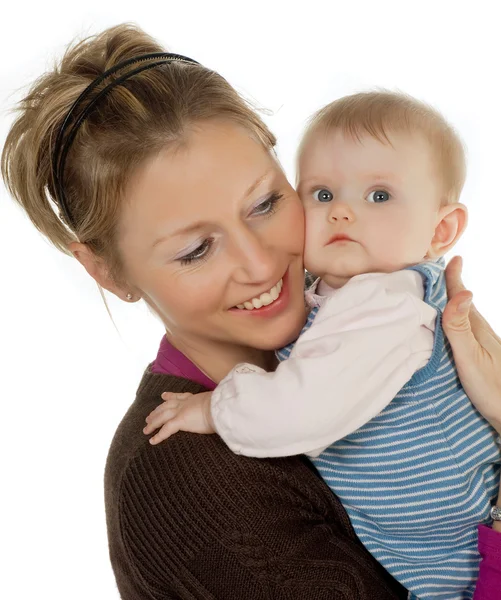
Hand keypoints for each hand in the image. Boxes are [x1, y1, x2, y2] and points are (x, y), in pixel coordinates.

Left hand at [143, 391, 215, 444]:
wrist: (222, 407)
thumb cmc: (224, 407)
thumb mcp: (217, 404)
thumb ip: (214, 408)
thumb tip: (219, 412)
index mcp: (195, 398)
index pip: (180, 396)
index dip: (170, 396)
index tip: (163, 396)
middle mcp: (186, 403)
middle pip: (167, 406)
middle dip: (157, 411)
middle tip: (149, 416)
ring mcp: (181, 411)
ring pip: (162, 416)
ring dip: (153, 423)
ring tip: (146, 429)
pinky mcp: (180, 421)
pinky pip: (166, 429)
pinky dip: (158, 436)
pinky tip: (152, 441)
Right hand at [443, 256, 500, 433]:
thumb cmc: (492, 390)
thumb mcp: (471, 358)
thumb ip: (460, 328)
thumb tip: (462, 292)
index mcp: (475, 327)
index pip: (460, 295)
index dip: (452, 277)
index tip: (447, 258)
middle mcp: (480, 331)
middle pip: (461, 302)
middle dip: (448, 286)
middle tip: (435, 271)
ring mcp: (481, 343)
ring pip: (462, 316)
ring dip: (450, 303)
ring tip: (438, 295)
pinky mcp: (480, 355)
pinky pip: (462, 330)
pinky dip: (452, 321)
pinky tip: (449, 328)